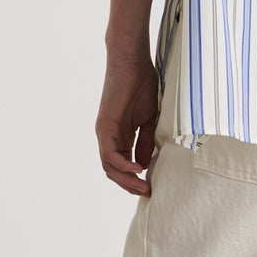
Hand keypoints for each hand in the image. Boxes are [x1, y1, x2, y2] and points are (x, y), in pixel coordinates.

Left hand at [96, 44, 160, 195]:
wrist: (132, 63)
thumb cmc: (142, 85)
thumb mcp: (149, 120)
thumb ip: (146, 142)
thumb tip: (146, 165)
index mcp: (120, 136)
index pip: (123, 166)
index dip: (135, 179)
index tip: (152, 187)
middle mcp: (109, 137)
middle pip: (114, 171)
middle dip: (130, 185)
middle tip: (148, 193)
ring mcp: (105, 132)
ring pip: (109, 167)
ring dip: (126, 180)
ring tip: (144, 186)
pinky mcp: (105, 126)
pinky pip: (110, 154)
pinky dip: (123, 164)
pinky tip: (138, 169)